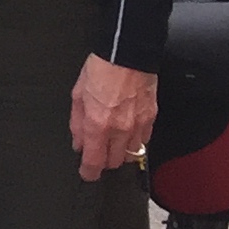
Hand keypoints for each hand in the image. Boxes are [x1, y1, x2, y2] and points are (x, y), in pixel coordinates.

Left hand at [70, 54, 158, 181]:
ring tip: (112, 142)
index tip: (87, 174)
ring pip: (132, 154)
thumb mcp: (77, 95)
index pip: (94, 161)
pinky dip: (135, 141)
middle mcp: (120, 129)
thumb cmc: (101, 69)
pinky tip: (127, 132)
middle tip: (98, 153)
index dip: (89, 172)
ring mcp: (138, 125)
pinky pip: (144, 140)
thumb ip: (77, 123)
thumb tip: (78, 143)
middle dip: (104, 161)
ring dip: (121, 152)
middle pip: (114, 162)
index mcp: (98, 124)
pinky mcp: (151, 118)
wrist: (126, 54)